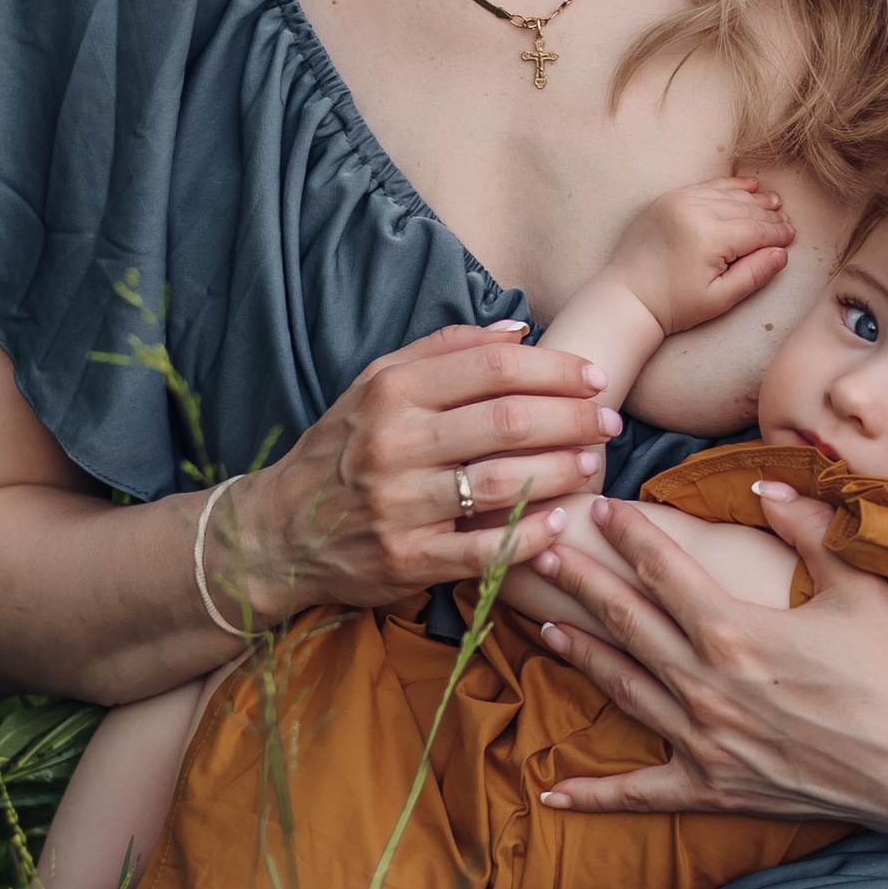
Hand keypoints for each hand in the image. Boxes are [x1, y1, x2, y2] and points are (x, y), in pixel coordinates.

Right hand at [218, 321, 624, 618]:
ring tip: (593, 465)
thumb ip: (445, 350)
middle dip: (573, 419)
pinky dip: (529, 536)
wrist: (278, 531)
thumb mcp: (376, 384)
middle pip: (508, 422)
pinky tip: (559, 523)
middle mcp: (394, 444)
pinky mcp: (407, 559)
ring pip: (502, 483)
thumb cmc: (342, 448)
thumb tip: (519, 329)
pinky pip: (484, 548)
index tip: (595, 377)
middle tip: (609, 421)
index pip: (492, 368)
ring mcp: (400, 505)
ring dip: (562, 472)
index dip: (556, 369)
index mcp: (392, 392)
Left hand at [526, 484, 887, 835]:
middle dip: (581, 582)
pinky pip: (642, 793)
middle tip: (540, 550)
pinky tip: (553, 791)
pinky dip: (595, 795)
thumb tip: (766, 483)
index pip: (664, 571)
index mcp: (735, 631)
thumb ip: (810, 527)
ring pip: (623, 690)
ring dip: (582, 656)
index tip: (601, 508)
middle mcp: (706, 685)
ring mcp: (704, 741)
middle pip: (626, 622)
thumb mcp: (860, 586)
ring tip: (547, 628)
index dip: (629, 536)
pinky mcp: (713, 788)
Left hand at [601, 176, 793, 341]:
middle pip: (744, 210)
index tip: (793, 236)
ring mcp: (678, 201)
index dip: (777, 234)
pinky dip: (728, 186)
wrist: (626, 297)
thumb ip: (754, 274)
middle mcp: (694, 211)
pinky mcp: (667, 199)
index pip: (756, 231)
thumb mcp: (719, 298)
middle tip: (787, 221)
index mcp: (709, 237)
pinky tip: (747, 186)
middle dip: (769, 216)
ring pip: (727, 195)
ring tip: (774, 203)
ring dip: (753, 199)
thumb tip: (782, 253)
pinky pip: (706, 186)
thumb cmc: (673, 305)